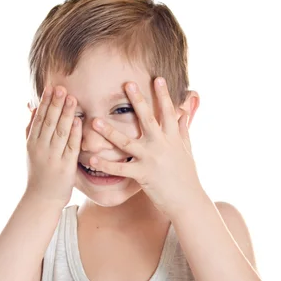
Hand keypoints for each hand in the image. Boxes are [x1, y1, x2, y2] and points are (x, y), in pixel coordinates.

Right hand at [25, 85, 81, 203]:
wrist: (41, 199)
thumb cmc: (38, 173)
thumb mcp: (29, 150)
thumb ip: (31, 128)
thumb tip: (30, 107)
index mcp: (32, 143)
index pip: (39, 119)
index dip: (45, 102)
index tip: (50, 88)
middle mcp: (41, 149)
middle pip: (49, 122)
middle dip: (55, 104)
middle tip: (61, 88)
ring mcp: (53, 158)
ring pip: (60, 132)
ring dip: (66, 114)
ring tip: (72, 98)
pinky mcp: (66, 167)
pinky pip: (71, 147)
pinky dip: (74, 133)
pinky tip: (78, 121)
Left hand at [89, 77, 202, 217]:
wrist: (188, 202)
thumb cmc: (187, 177)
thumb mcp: (187, 150)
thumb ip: (183, 129)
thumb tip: (185, 110)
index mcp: (172, 138)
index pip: (168, 112)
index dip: (163, 95)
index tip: (157, 78)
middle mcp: (162, 145)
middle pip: (147, 119)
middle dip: (138, 101)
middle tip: (127, 84)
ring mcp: (151, 159)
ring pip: (127, 142)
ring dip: (109, 132)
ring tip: (95, 121)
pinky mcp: (143, 175)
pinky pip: (120, 168)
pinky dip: (105, 164)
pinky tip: (92, 159)